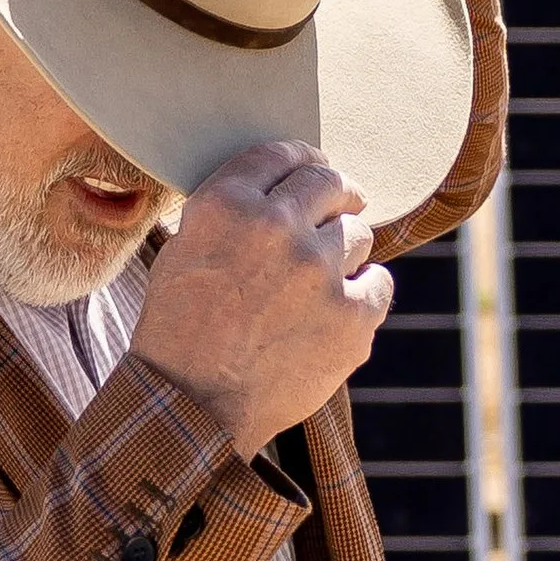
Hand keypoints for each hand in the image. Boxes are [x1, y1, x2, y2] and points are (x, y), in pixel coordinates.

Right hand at [128, 141, 393, 460]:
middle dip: (338, 191)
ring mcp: (318, 272)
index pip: (282, 154)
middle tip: (343, 202)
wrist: (192, 406)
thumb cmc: (180, 327)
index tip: (313, 166)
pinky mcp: (351, 318)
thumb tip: (280, 187)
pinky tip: (345, 306)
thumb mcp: (184, 246)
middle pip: (328, 182)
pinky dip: (366, 292)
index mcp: (228, 203)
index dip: (303, 157)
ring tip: (326, 275)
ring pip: (357, 233)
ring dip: (345, 248)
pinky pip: (379, 284)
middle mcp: (275, 226)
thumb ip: (231, 208)